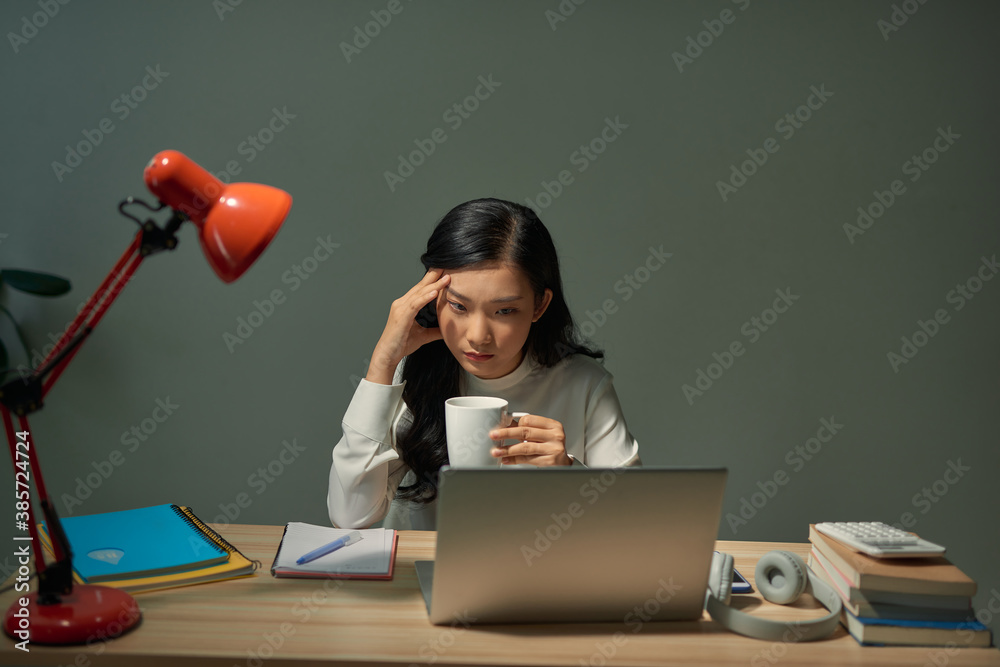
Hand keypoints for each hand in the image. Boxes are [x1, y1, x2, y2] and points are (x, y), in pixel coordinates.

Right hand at [366, 269, 450, 384]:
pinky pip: (415, 304)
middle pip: (420, 286)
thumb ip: (435, 331)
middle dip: (434, 275)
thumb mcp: (423, 336)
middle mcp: (402, 303)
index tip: (445, 271)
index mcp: (407, 306)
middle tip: (446, 264)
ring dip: (434, 284)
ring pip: (419, 293)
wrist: (388, 355)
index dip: (433, 280)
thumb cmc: (401, 344)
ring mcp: (400, 308)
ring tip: (446, 277)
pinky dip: (425, 297)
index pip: (422, 289)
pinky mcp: (401, 316)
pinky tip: (435, 292)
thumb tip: (447, 329)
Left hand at [489, 414, 571, 465]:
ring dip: (508, 449)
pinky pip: (527, 459)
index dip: (514, 424)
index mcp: (553, 425)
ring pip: (525, 447)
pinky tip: (506, 459)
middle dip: (506, 433)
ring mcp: (554, 448)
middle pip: (525, 432)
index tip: (501, 427)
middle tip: (493, 435)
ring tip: (496, 451)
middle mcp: (555, 435)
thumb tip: (504, 425)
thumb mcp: (542, 434)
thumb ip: (526, 429)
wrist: (563, 464)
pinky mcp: (550, 461)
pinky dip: (514, 459)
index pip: (529, 420)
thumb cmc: (551, 447)